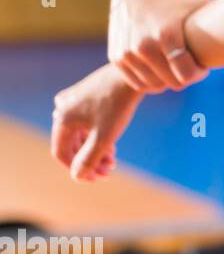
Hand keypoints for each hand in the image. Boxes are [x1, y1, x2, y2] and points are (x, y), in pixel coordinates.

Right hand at [51, 64, 143, 180]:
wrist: (133, 74)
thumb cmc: (118, 105)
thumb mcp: (104, 137)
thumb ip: (89, 159)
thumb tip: (77, 177)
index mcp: (62, 119)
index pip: (61, 153)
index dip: (77, 169)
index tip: (96, 179)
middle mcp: (63, 109)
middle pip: (72, 144)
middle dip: (89, 160)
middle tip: (108, 171)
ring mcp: (74, 101)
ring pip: (80, 134)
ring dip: (94, 150)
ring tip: (112, 161)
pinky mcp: (86, 96)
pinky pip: (86, 123)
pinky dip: (97, 136)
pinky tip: (112, 147)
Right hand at [108, 0, 211, 91]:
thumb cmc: (176, 2)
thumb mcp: (200, 6)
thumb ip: (221, 20)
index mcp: (166, 35)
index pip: (186, 74)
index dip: (198, 74)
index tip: (202, 67)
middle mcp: (143, 45)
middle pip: (172, 82)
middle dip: (184, 78)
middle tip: (191, 67)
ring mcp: (127, 52)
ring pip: (155, 86)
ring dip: (167, 80)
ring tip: (176, 66)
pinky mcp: (116, 57)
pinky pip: (138, 83)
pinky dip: (151, 81)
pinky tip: (161, 69)